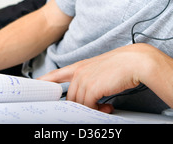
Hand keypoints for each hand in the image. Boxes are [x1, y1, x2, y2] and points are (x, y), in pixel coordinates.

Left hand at [39, 44, 154, 112]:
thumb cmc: (123, 65)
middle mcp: (79, 72)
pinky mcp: (91, 87)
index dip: (44, 81)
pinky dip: (98, 110)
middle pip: (70, 97)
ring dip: (93, 109)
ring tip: (106, 107)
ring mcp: (84, 79)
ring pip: (79, 103)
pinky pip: (88, 106)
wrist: (136, 61)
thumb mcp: (101, 69)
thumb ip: (90, 80)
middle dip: (82, 106)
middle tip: (98, 108)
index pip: (56, 75)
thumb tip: (89, 98)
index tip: (35, 86)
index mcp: (80, 66)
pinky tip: (108, 107)